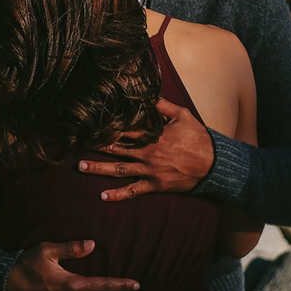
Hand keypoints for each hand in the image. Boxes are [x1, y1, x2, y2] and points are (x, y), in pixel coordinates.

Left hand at [81, 99, 215, 201]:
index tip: (92, 124)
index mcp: (153, 135)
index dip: (108, 127)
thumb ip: (162, 106)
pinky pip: (133, 191)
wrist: (213, 164)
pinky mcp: (155, 185)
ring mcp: (150, 171)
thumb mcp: (182, 115)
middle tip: (77, 144)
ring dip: (98, 168)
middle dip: (97, 146)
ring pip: (119, 169)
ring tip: (81, 166)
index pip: (125, 130)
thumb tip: (147, 94)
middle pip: (117, 149)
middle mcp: (148, 153)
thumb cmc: (198, 137)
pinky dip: (118, 195)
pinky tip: (103, 196)